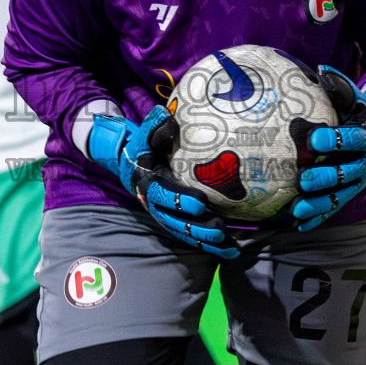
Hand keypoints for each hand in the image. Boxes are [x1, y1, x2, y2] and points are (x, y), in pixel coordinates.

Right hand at [87, 106, 238, 258]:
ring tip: (230, 246)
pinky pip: (194, 238)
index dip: (180, 200)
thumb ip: (154, 128)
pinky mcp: (178, 223)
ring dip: (208, 242)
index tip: (201, 202)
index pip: (163, 195)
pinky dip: (212, 246)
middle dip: (199, 228)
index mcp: (149, 184)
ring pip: (187, 234)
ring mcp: (167, 216)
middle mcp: (156, 205)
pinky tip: (233, 250)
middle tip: (220, 229)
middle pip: (177, 222)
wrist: (133, 166)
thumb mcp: (144, 137)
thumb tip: (165, 114)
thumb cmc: (143, 148)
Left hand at [295, 68, 365, 230]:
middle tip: (303, 178)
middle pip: (346, 175)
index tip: (313, 139)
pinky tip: (298, 224)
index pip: (352, 140)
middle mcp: (364, 164)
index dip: (335, 141)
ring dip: (318, 204)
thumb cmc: (359, 113)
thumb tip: (321, 70)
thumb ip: (339, 86)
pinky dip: (316, 217)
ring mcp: (356, 183)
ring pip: (338, 197)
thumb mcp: (353, 98)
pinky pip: (332, 209)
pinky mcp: (346, 194)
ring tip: (297, 209)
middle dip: (325, 178)